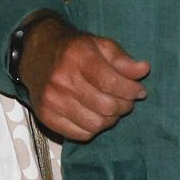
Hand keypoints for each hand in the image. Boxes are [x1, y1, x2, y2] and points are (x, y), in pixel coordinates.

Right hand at [17, 17, 148, 141]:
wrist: (36, 53)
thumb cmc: (73, 50)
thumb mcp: (99, 45)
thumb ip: (122, 59)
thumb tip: (143, 70)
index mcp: (78, 57)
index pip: (110, 82)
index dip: (130, 90)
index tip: (139, 91)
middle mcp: (62, 80)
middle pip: (105, 106)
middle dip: (124, 106)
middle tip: (127, 101)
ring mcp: (52, 100)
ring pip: (95, 124)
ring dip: (110, 119)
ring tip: (112, 109)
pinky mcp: (45, 116)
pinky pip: (79, 134)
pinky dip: (93, 129)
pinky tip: (95, 116)